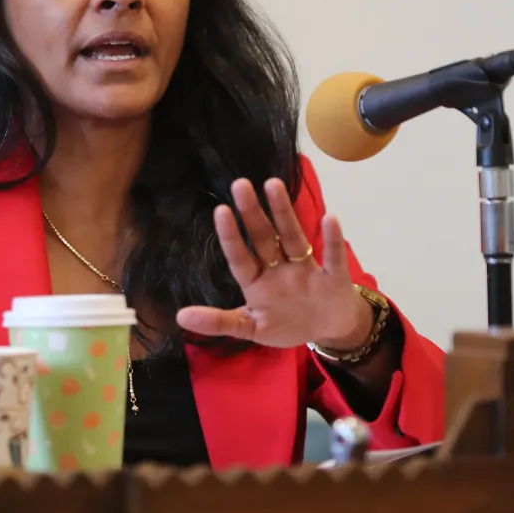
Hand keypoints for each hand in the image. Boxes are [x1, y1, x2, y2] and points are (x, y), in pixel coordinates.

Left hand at [176, 177, 374, 349]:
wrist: (329, 329)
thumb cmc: (287, 323)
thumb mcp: (252, 328)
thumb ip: (220, 322)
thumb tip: (180, 317)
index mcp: (257, 281)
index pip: (240, 257)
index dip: (231, 236)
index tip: (221, 210)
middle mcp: (278, 268)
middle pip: (264, 238)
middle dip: (252, 212)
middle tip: (239, 184)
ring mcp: (305, 269)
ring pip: (292, 237)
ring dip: (283, 212)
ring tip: (272, 184)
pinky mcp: (333, 277)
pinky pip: (333, 257)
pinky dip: (333, 239)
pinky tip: (329, 218)